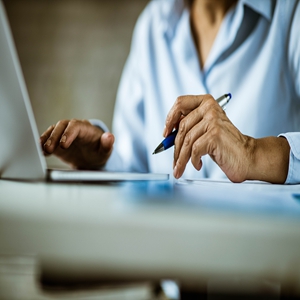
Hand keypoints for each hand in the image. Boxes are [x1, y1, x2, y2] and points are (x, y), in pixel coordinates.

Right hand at [40, 119, 113, 168]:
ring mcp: (63, 134)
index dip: (68, 133)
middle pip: (61, 126)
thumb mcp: (106, 150)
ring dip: (46, 139)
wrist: (92, 157)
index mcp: (86, 128)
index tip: (64, 145)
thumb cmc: (99, 151)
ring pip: (52, 131)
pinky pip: (47, 140)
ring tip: (42, 150)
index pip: (76, 126)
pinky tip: (39, 151)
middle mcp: (73, 128)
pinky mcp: (56, 142)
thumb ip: (107, 144)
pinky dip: (42, 144)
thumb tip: (110, 137)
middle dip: (54, 136)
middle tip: (50, 149)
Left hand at [164, 94, 289, 182]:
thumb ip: (190, 126)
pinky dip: (193, 160)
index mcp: (206, 103)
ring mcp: (213, 120)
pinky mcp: (215, 134)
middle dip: (175, 148)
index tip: (166, 134)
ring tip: (180, 168)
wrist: (246, 156)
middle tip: (174, 162)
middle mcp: (209, 108)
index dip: (170, 118)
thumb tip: (168, 135)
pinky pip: (194, 149)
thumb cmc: (224, 145)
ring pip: (187, 140)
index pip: (181, 103)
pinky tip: (198, 164)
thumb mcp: (205, 130)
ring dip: (181, 159)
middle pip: (181, 127)